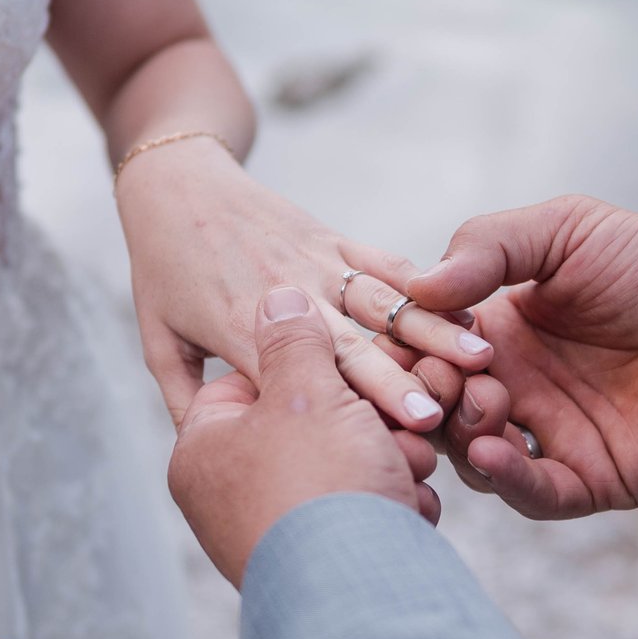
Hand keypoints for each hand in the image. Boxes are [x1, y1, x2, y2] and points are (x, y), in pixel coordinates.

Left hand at [114, 139, 494, 428]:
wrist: (174, 184)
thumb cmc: (162, 272)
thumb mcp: (159, 342)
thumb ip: (183, 400)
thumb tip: (205, 454)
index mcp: (242, 333)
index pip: (307, 379)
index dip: (356, 406)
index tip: (403, 432)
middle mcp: (287, 298)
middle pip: (353, 346)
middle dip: (401, 380)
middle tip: (448, 411)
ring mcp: (314, 264)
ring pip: (382, 302)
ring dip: (432, 330)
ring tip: (478, 356)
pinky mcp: (330, 239)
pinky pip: (382, 262)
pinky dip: (422, 284)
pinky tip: (463, 305)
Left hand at [168, 286, 444, 584]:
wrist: (360, 604)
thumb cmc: (318, 488)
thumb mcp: (302, 390)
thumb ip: (291, 337)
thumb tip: (278, 297)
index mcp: (203, 451)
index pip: (253, 378)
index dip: (312, 366)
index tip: (352, 370)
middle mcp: (230, 495)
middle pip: (307, 425)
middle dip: (363, 423)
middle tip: (392, 425)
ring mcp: (278, 533)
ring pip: (345, 467)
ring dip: (387, 460)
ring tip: (406, 467)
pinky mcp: (328, 562)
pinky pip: (365, 511)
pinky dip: (393, 504)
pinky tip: (412, 506)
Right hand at [372, 196, 637, 518]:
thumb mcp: (565, 231)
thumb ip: (490, 246)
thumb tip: (419, 286)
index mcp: (499, 331)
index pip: (428, 350)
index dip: (411, 347)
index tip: (410, 335)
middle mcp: (518, 387)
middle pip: (441, 408)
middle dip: (430, 395)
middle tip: (442, 379)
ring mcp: (551, 435)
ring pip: (475, 456)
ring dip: (464, 432)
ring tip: (483, 402)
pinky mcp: (591, 477)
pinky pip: (536, 493)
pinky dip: (507, 479)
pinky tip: (492, 451)